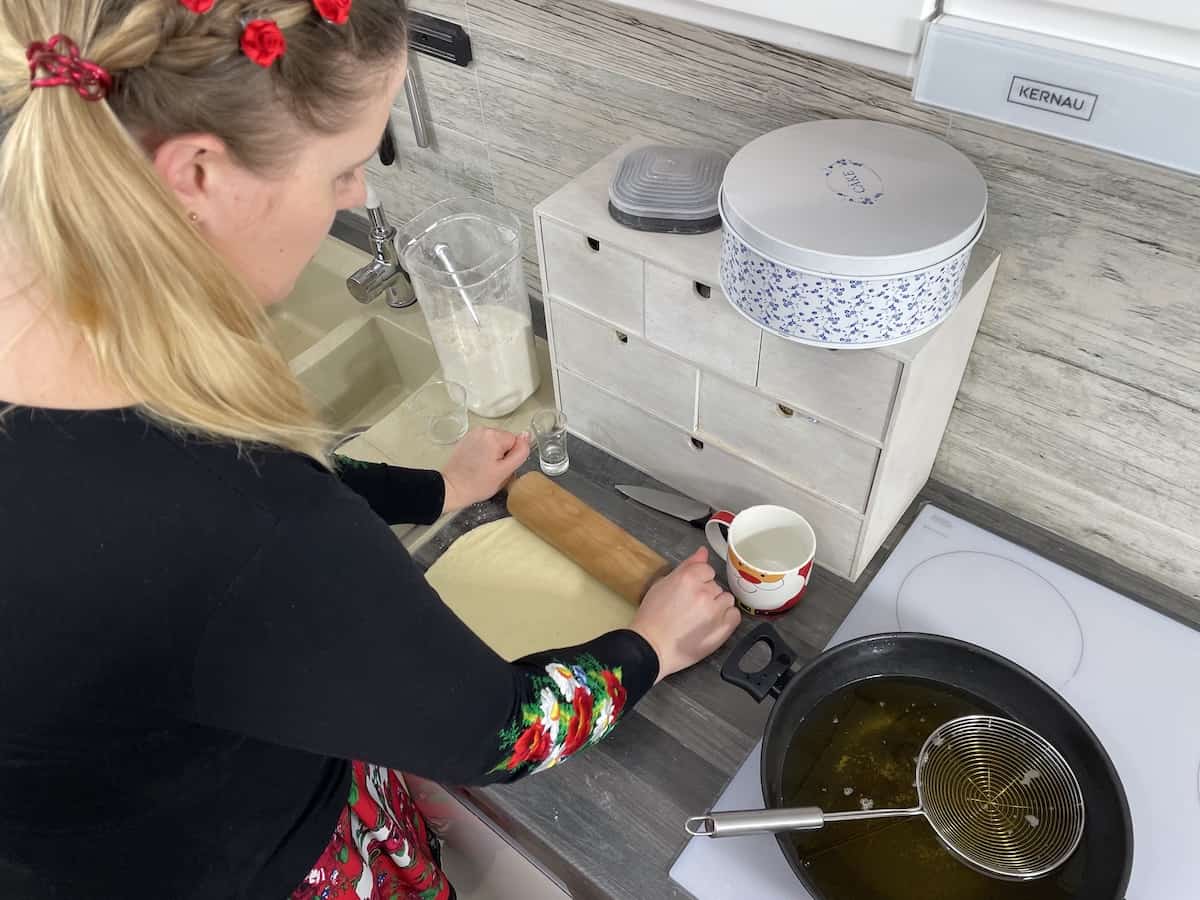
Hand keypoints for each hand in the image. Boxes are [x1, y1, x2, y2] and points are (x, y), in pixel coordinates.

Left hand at [441, 428, 530, 513]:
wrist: (451, 488)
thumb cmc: (478, 483)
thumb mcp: (505, 472)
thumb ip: (520, 452)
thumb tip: (527, 435)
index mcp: (494, 435)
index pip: (515, 442)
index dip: (511, 457)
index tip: (499, 468)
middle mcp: (483, 429)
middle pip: (505, 440)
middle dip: (502, 454)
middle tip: (492, 470)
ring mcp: (473, 433)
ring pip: (495, 442)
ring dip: (493, 454)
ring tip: (483, 468)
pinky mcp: (466, 439)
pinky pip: (484, 443)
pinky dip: (483, 452)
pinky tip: (476, 464)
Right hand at [632, 547, 739, 682]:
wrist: (651, 647)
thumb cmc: (652, 618)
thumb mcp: (663, 584)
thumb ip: (687, 566)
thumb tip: (703, 552)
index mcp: (689, 577)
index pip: (707, 570)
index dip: (697, 581)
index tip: (688, 591)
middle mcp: (705, 592)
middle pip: (715, 585)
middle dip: (706, 593)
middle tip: (689, 607)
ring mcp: (715, 611)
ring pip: (726, 599)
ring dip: (716, 606)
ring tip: (699, 618)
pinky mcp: (723, 628)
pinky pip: (734, 615)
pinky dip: (725, 619)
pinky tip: (710, 625)